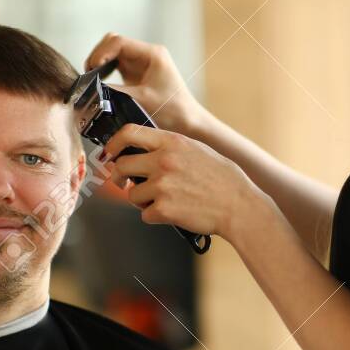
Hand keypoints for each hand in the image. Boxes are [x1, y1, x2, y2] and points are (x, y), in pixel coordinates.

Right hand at [83, 33, 207, 136]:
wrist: (188, 125)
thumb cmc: (173, 112)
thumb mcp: (140, 101)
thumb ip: (113, 92)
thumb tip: (90, 89)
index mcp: (152, 54)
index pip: (118, 42)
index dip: (101, 53)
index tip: (92, 68)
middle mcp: (146, 54)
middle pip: (113, 43)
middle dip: (98, 56)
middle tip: (89, 75)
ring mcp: (141, 63)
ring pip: (112, 53)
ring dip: (100, 63)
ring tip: (92, 79)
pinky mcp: (136, 74)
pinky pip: (115, 66)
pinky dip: (104, 72)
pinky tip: (100, 84)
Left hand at [102, 123, 261, 239]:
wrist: (239, 205)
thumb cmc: (222, 179)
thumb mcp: (196, 150)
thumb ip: (169, 148)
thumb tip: (142, 153)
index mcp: (172, 142)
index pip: (129, 132)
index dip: (113, 143)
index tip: (110, 153)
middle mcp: (163, 161)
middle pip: (121, 166)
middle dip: (119, 177)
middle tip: (124, 183)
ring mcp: (162, 186)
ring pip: (131, 194)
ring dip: (142, 200)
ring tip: (163, 200)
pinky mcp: (164, 209)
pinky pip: (145, 215)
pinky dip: (156, 217)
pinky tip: (173, 213)